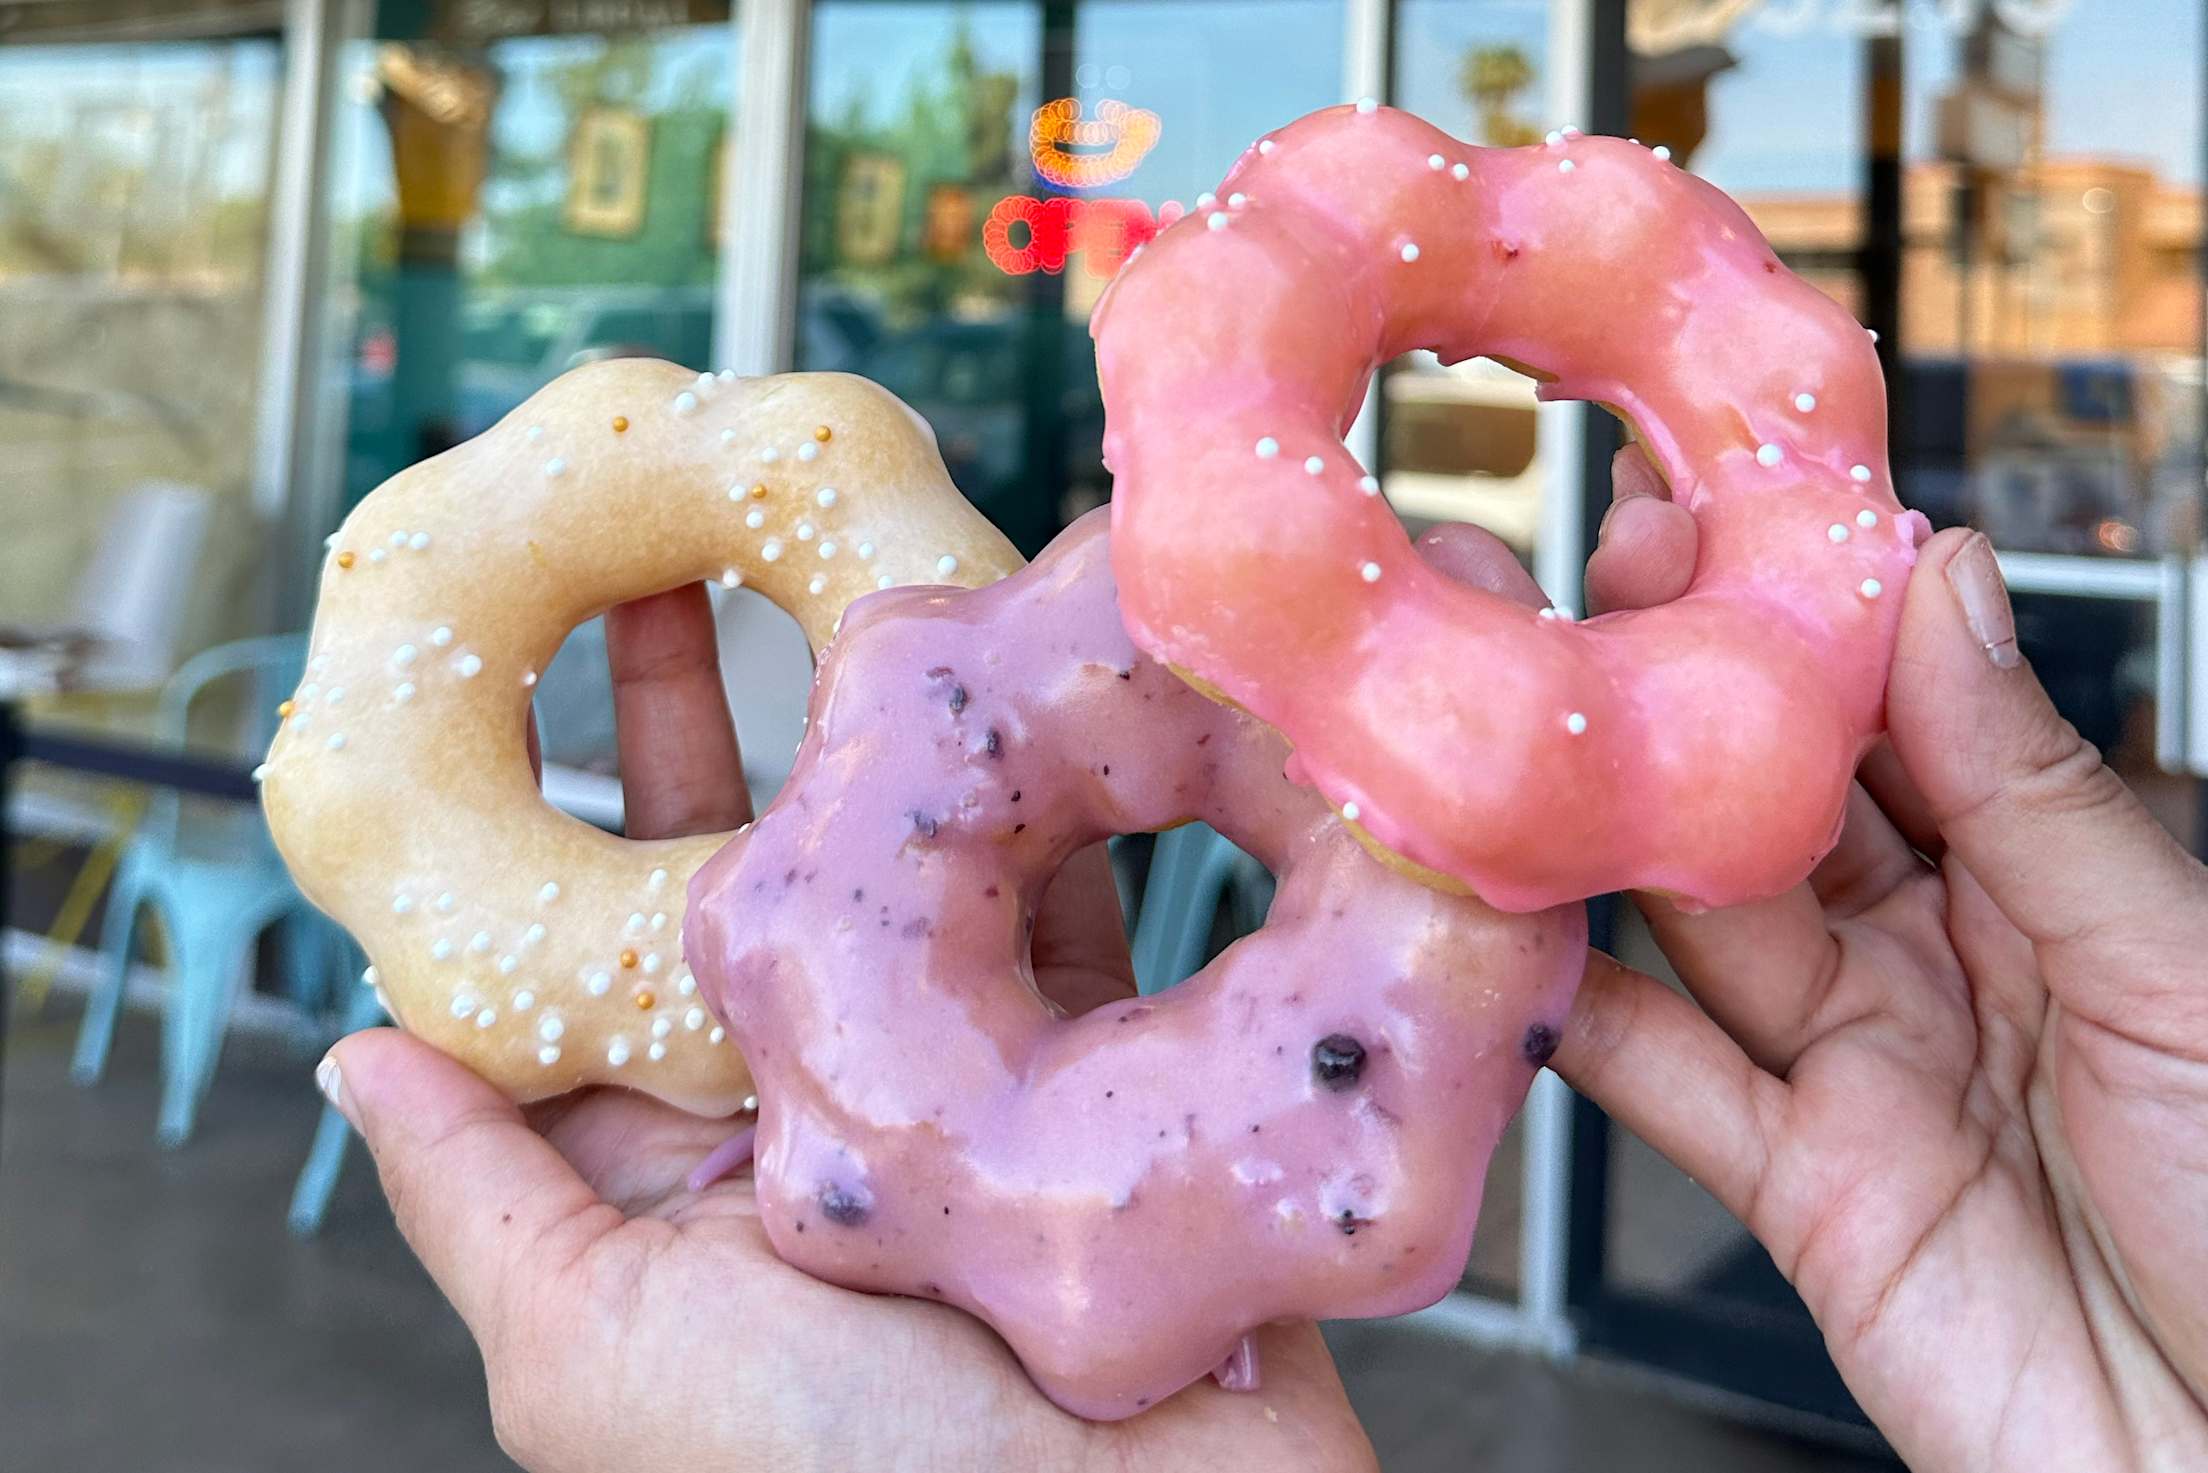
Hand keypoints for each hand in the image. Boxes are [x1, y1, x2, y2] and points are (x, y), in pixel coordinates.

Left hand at [319, 583, 1375, 1472]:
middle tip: (686, 558)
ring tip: (854, 586)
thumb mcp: (603, 1357)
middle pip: (760, 884)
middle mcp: (826, 1118)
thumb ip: (484, 1206)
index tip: (547, 661)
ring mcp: (974, 1088)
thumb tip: (351, 1062)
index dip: (571, 804)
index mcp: (691, 1178)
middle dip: (721, 730)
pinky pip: (1085, 915)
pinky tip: (1030, 700)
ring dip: (894, 750)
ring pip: (923, 879)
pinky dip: (1063, 815)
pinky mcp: (1116, 1076)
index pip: (606, 954)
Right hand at [1503, 449, 2207, 1470]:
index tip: (1713, 515)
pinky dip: (1579, 1016)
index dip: (1803, 619)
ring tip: (1512, 727)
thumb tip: (1949, 587)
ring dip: (1603, 833)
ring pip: (1700, 923)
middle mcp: (1938, 958)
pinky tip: (1511, 938)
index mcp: (2050, 881)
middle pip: (1776, 805)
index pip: (1897, 719)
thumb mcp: (2173, 970)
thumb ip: (2034, 792)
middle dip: (1678, 694)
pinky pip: (1666, 1082)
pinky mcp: (1793, 1187)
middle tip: (1572, 584)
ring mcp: (1857, 1067)